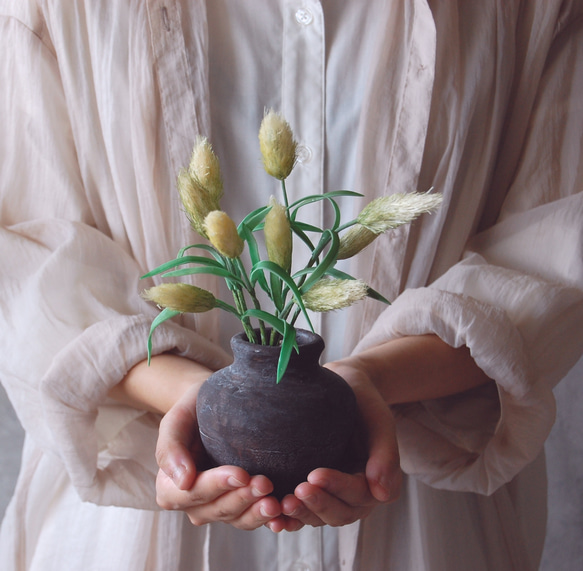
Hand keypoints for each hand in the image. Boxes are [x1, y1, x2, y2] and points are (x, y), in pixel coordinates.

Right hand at [155, 381, 282, 529]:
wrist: (212, 405)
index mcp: (171, 487)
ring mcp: (218, 507)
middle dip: (242, 498)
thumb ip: (170, 449)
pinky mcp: (241, 505)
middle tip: (266, 483)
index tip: (241, 473)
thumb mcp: (176, 421)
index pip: (193, 493)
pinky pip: (252, 518)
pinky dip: (268, 519)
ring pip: (237, 519)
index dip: (217, 486)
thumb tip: (183, 481)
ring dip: (256, 512)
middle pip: (217, 509)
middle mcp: (194, 504)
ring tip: (275, 502)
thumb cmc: (192, 411)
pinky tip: (283, 513)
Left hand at [267, 362, 401, 531]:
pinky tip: (272, 517)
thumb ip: (386, 456)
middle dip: (318, 504)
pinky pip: (301, 511)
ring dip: (301, 515)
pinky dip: (289, 518)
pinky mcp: (312, 492)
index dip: (337, 487)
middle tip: (295, 492)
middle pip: (339, 513)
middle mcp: (355, 496)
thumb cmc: (363, 402)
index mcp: (375, 482)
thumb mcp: (379, 421)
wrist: (343, 388)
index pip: (358, 494)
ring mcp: (332, 496)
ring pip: (319, 517)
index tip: (314, 474)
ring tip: (281, 505)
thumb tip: (383, 495)